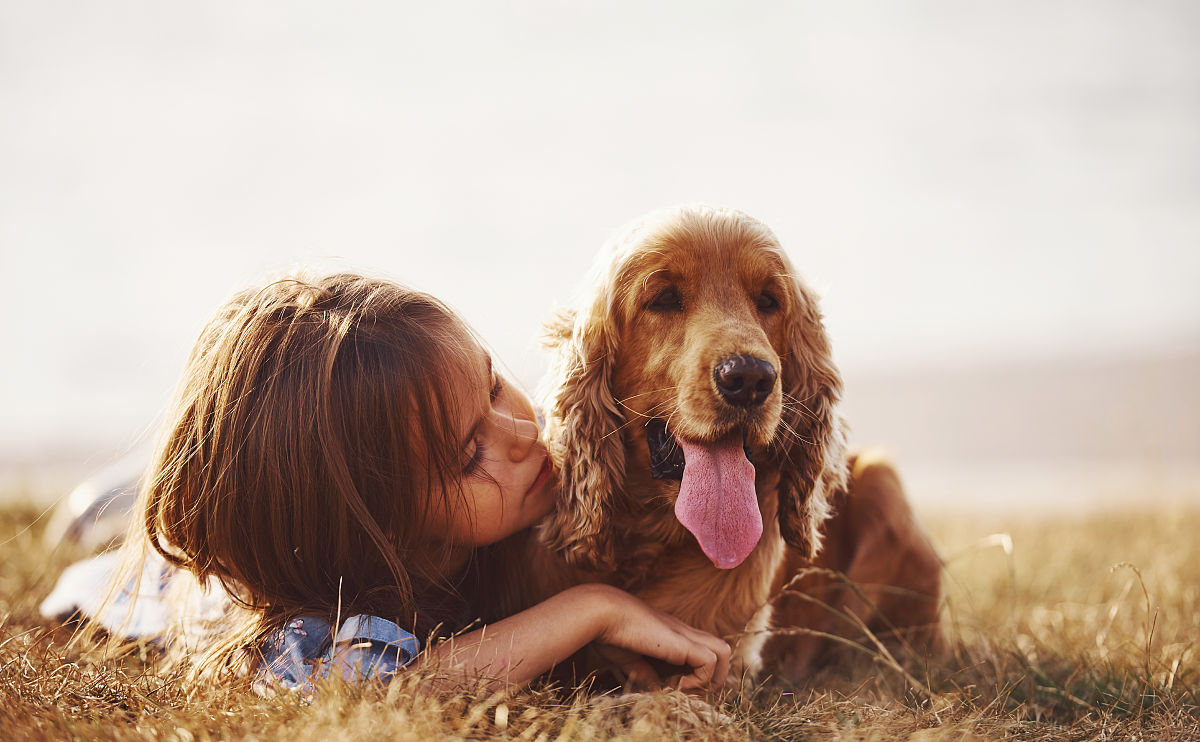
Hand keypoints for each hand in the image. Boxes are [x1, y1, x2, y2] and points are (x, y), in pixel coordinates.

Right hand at [584, 584, 731, 692]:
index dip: (700, 672)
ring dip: (713, 676)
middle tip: (691, 689)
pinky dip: (701, 678)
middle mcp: (684, 633)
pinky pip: (710, 661)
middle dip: (715, 675)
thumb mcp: (630, 658)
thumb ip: (644, 673)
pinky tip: (679, 684)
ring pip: (723, 651)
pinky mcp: (682, 642)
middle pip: (721, 649)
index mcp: (673, 635)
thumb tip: (654, 690)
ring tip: (689, 687)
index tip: (678, 688)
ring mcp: (685, 635)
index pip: (704, 650)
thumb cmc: (610, 632)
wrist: (603, 612)